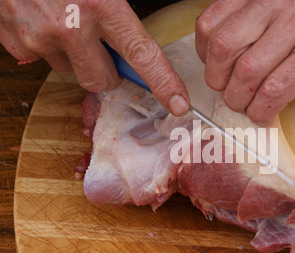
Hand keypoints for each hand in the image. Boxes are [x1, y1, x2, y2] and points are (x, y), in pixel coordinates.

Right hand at [0, 0, 189, 115]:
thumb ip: (119, 12)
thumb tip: (136, 49)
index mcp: (102, 5)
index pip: (142, 55)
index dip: (163, 83)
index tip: (178, 104)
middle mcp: (71, 26)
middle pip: (103, 80)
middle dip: (107, 71)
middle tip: (101, 47)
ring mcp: (40, 37)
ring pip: (72, 72)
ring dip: (76, 57)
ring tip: (66, 24)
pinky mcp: (17, 43)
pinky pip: (44, 62)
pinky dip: (49, 48)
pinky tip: (44, 22)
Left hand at [196, 0, 294, 123]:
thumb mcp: (280, 15)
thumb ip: (250, 29)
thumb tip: (217, 64)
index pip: (211, 24)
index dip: (205, 56)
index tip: (216, 72)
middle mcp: (277, 4)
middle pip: (223, 49)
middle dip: (218, 81)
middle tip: (229, 94)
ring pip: (247, 73)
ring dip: (240, 100)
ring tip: (247, 107)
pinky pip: (273, 91)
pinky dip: (262, 110)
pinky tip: (265, 115)